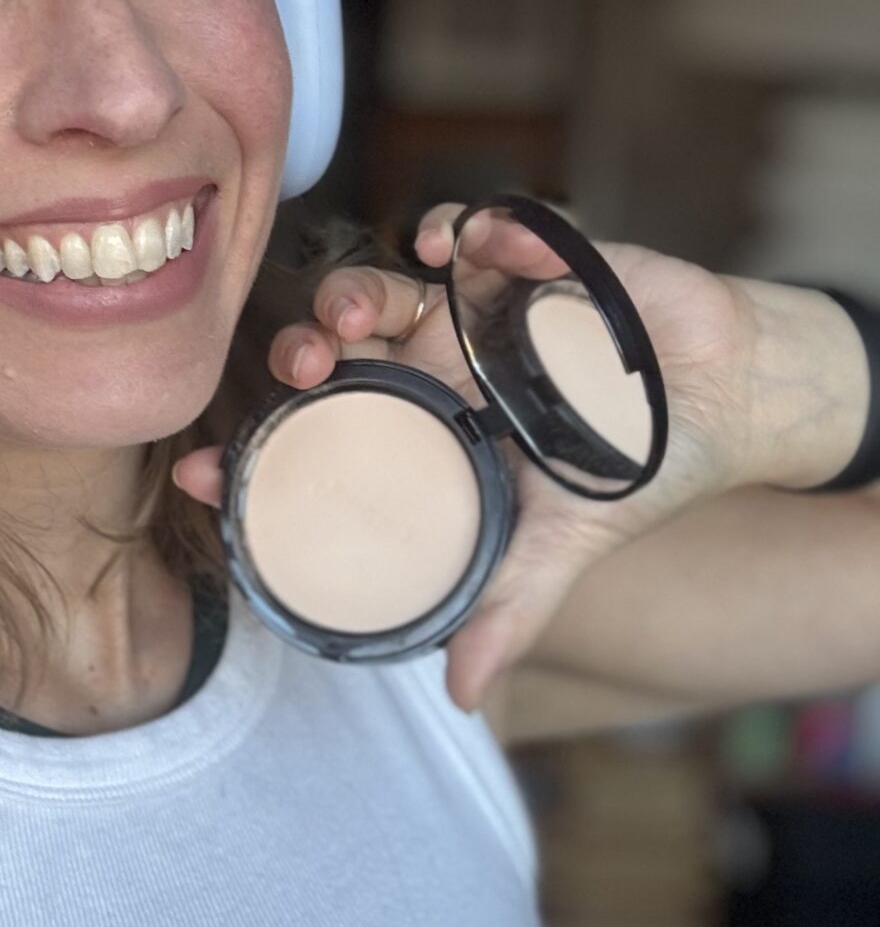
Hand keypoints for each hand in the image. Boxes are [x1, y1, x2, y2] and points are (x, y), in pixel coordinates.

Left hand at [173, 203, 828, 712]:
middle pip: (333, 349)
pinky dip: (459, 229)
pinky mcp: (526, 258)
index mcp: (424, 427)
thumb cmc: (634, 466)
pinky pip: (474, 230)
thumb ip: (509, 606)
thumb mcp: (565, 544)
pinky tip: (452, 250)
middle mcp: (433, 364)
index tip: (195, 472)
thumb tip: (463, 697)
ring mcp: (472, 309)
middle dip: (299, 354)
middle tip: (297, 372)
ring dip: (352, 292)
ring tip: (351, 318)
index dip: (252, 446)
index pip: (317, 435)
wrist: (731, 401)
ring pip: (380, 285)